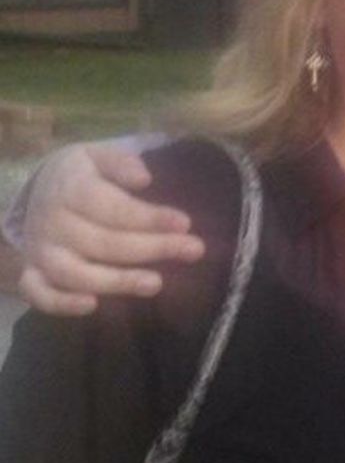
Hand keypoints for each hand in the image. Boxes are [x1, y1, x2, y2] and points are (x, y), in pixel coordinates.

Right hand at [18, 143, 204, 315]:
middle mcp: (51, 222)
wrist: (41, 189)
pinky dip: (60, 304)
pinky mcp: (32, 272)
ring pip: (75, 273)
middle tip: (194, 250)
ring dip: (116, 281)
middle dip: (152, 248)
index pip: (113, 208)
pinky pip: (39, 294)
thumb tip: (143, 178)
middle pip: (103, 243)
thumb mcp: (99, 156)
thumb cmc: (83, 176)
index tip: (185, 223)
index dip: (149, 218)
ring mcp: (40, 251)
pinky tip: (92, 306)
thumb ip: (121, 163)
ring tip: (156, 283)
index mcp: (70, 189)